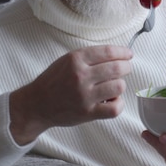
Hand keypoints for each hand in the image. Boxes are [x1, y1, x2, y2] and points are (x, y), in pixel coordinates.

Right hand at [9, 45, 132, 144]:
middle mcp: (81, 75)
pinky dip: (118, 103)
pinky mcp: (87, 113)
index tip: (128, 54)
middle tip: (126, 68)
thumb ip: (89, 57)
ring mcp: (84, 95)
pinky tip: (112, 100)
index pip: (108, 51)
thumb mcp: (66, 60)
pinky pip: (114, 108)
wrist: (36, 104)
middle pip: (117, 68)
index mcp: (76, 59)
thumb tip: (116, 54)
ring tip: (114, 86)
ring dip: (120, 85)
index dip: (123, 52)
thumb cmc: (53, 81)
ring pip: (119, 86)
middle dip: (126, 67)